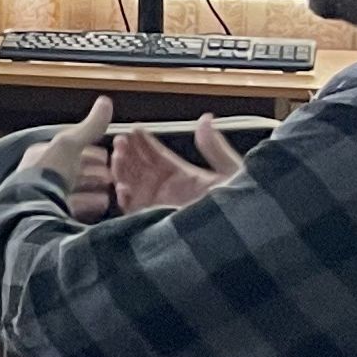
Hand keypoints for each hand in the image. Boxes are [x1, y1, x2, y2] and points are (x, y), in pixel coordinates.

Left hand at [41, 97, 119, 217]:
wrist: (33, 209)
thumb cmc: (47, 173)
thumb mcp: (70, 144)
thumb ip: (89, 126)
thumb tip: (105, 101)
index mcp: (41, 154)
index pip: (68, 149)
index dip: (90, 151)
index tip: (107, 156)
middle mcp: (40, 174)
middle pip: (72, 170)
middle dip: (93, 171)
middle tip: (113, 174)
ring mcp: (45, 195)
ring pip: (73, 188)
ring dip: (93, 187)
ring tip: (112, 188)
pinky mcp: (50, 213)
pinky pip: (74, 206)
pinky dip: (89, 203)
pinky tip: (103, 203)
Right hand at [110, 113, 245, 214]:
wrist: (233, 238)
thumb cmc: (237, 207)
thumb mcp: (229, 171)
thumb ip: (215, 147)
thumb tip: (206, 118)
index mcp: (185, 176)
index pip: (158, 155)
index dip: (145, 142)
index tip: (135, 128)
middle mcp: (168, 190)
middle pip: (140, 166)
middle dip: (128, 151)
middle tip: (121, 139)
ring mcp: (157, 205)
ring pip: (131, 182)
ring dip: (122, 168)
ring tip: (118, 154)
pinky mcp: (151, 221)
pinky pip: (130, 208)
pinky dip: (123, 196)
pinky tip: (123, 185)